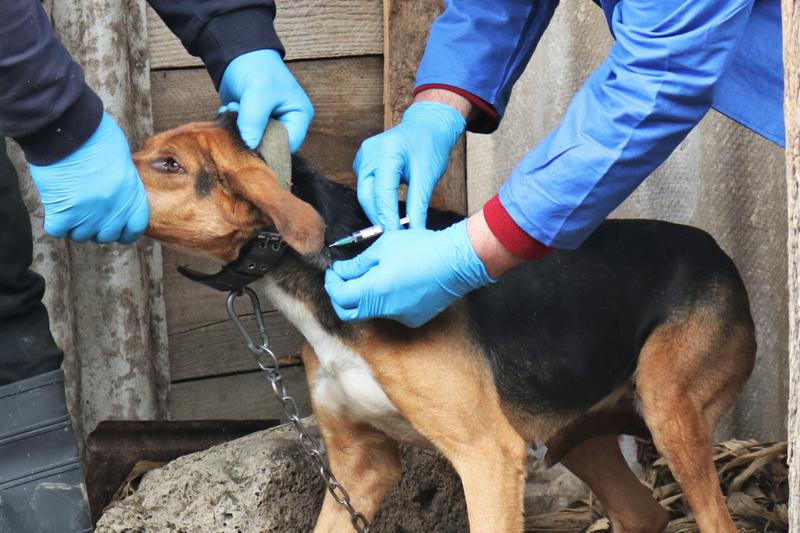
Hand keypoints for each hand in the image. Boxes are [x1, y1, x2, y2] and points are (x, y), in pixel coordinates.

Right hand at [29, 112, 148, 243]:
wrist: (71, 128)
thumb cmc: (98, 137)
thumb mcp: (124, 162)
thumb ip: (124, 185)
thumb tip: (117, 197)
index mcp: (132, 195)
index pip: (134, 228)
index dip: (123, 231)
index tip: (115, 227)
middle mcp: (113, 208)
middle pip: (106, 235)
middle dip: (96, 228)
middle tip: (86, 213)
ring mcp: (89, 213)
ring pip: (81, 235)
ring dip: (74, 224)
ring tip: (70, 206)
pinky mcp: (63, 211)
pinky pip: (58, 230)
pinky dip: (55, 222)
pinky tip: (56, 208)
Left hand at [219, 49, 313, 152]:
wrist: (237, 50)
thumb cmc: (256, 66)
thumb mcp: (258, 93)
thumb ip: (254, 122)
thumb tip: (249, 147)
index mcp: (299, 115)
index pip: (289, 145)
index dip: (270, 148)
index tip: (250, 143)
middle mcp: (287, 121)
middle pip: (271, 145)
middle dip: (252, 136)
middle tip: (240, 119)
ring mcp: (269, 122)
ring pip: (255, 141)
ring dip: (240, 130)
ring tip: (235, 108)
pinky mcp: (253, 121)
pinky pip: (243, 134)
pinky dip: (233, 125)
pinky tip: (229, 109)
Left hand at [324, 220, 492, 326]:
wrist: (456, 261)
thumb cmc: (421, 248)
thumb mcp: (382, 247)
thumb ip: (357, 264)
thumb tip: (340, 271)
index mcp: (373, 291)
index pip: (339, 296)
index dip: (332, 283)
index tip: (334, 271)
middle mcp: (385, 310)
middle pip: (350, 313)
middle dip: (341, 297)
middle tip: (343, 280)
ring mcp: (401, 317)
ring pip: (371, 312)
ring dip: (365, 297)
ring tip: (373, 275)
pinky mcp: (414, 319)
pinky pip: (391, 313)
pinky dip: (386, 301)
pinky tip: (395, 283)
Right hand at [353, 101, 464, 230]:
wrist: (427, 126)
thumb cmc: (430, 147)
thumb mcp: (427, 177)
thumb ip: (418, 206)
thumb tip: (415, 232)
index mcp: (387, 151)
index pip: (383, 193)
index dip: (388, 218)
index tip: (397, 237)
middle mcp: (369, 152)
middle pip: (368, 195)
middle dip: (379, 218)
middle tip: (394, 236)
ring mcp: (363, 156)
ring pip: (364, 193)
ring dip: (376, 211)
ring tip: (391, 227)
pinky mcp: (362, 161)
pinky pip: (365, 187)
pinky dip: (375, 201)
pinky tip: (387, 212)